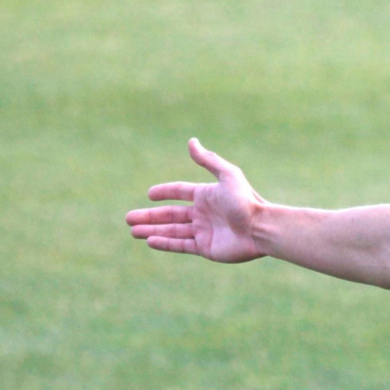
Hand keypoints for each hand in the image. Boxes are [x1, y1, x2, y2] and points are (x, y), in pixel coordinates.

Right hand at [126, 138, 265, 262]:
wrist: (261, 229)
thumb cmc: (245, 202)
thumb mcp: (227, 176)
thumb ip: (208, 160)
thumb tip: (191, 141)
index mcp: (207, 195)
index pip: (180, 192)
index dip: (165, 192)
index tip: (150, 194)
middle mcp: (204, 213)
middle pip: (171, 215)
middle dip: (150, 216)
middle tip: (128, 218)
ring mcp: (204, 231)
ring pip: (172, 231)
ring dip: (152, 230)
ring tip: (132, 231)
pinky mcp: (207, 248)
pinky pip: (181, 245)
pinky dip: (165, 243)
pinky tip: (149, 240)